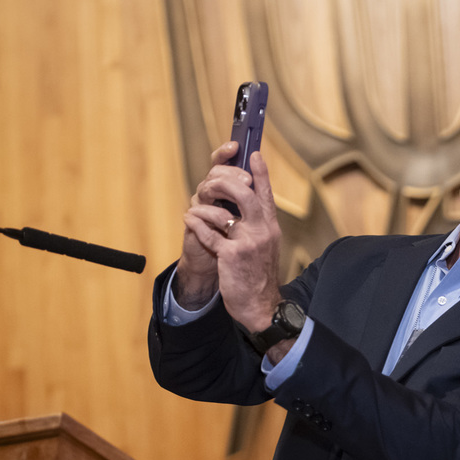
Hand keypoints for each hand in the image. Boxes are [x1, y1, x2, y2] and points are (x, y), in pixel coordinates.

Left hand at [182, 142, 283, 331]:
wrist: (261, 306)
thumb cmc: (259, 274)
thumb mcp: (266, 244)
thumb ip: (258, 222)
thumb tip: (248, 199)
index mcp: (270, 226)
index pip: (266, 193)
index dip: (260, 172)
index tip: (253, 154)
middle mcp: (261, 231)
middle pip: (245, 194)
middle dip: (225, 182)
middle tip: (211, 181)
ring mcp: (246, 243)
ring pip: (221, 212)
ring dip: (202, 207)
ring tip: (194, 209)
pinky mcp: (230, 256)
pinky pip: (208, 233)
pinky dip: (195, 224)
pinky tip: (189, 221)